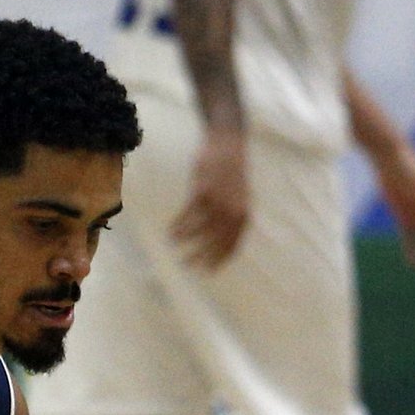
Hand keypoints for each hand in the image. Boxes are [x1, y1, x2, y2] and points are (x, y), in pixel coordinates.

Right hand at [169, 126, 251, 269]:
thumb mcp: (240, 195)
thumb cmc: (232, 172)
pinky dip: (180, 224)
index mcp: (243, 214)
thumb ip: (235, 215)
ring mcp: (218, 201)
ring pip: (200, 228)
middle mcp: (233, 211)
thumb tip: (225, 236)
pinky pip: (189, 213)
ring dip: (186, 239)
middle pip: (216, 240)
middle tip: (188, 265)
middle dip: (201, 255)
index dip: (220, 259)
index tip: (208, 271)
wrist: (229, 144)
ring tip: (174, 245)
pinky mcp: (204, 190)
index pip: (232, 244)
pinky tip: (172, 231)